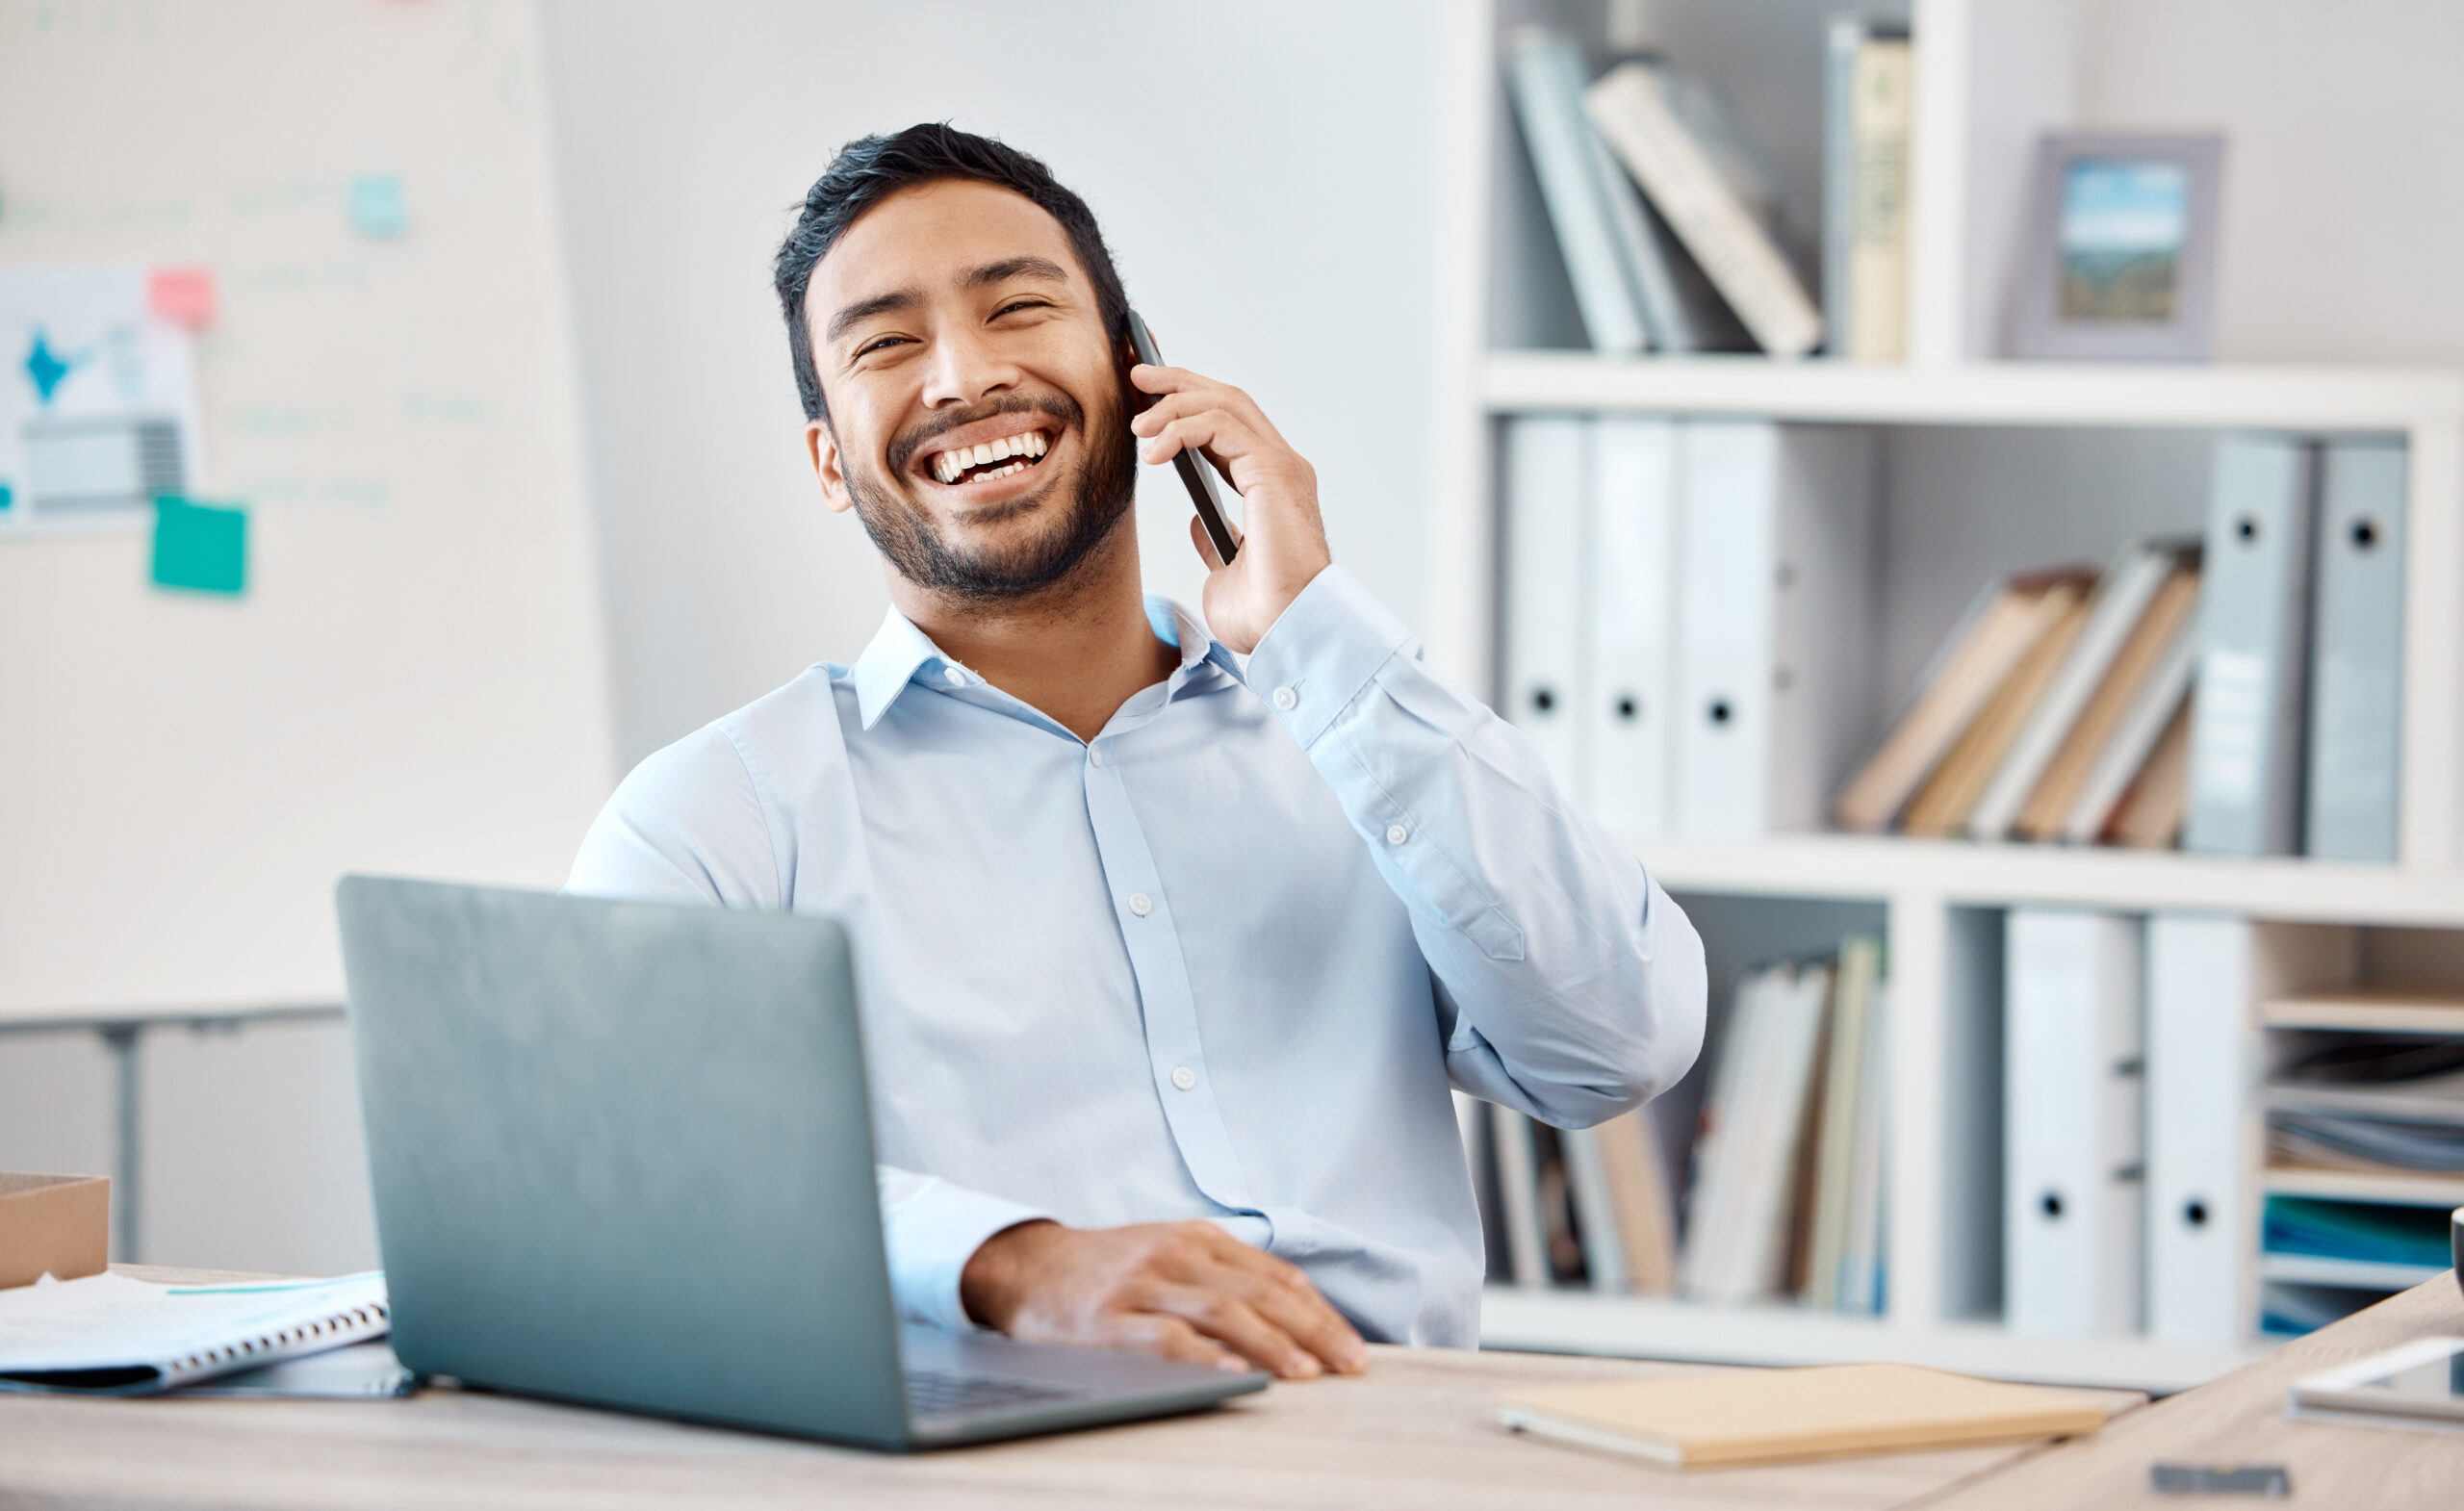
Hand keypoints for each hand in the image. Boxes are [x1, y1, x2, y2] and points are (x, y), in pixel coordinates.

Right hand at [959, 1218, 1366, 1379]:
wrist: (1026, 1266)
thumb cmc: (1110, 1270)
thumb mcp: (1170, 1255)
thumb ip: (1224, 1277)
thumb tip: (1296, 1319)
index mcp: (1198, 1238)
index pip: (1275, 1276)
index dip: (1319, 1312)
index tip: (1351, 1346)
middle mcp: (1176, 1254)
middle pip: (1260, 1293)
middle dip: (1313, 1331)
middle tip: (1350, 1365)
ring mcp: (1142, 1284)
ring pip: (1222, 1312)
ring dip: (1271, 1343)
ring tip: (1306, 1374)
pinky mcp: (1109, 1318)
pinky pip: (1164, 1338)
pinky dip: (1203, 1356)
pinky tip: (1233, 1373)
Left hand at [1128, 362, 1331, 654]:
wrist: (1287, 631)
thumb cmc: (1265, 614)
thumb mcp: (1226, 572)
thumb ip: (1216, 541)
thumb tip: (1198, 523)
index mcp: (1272, 487)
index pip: (1230, 425)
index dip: (1190, 404)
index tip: (1147, 400)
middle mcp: (1282, 468)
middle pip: (1228, 399)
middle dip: (1179, 381)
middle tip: (1137, 373)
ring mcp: (1282, 466)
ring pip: (1224, 403)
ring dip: (1173, 403)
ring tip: (1137, 423)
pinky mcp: (1274, 471)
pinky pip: (1220, 426)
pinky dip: (1181, 429)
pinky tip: (1153, 451)